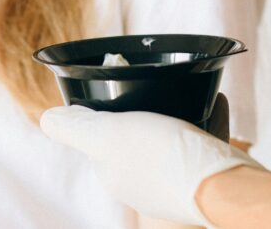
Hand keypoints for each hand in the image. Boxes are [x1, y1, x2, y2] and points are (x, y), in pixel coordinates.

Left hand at [40, 101, 264, 225]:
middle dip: (146, 108)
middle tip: (160, 85)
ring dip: (179, 110)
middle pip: (136, 133)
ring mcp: (173, 180)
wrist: (224, 185)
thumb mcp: (106, 135)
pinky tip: (215, 100)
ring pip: (171, 135)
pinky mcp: (204, 175)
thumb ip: (74, 128)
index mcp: (113, 172)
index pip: (101, 136)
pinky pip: (200, 140)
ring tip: (189, 91)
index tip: (122, 84)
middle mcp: (141, 181)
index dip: (108, 109)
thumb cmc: (163, 158)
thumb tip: (46, 119)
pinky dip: (206, 117)